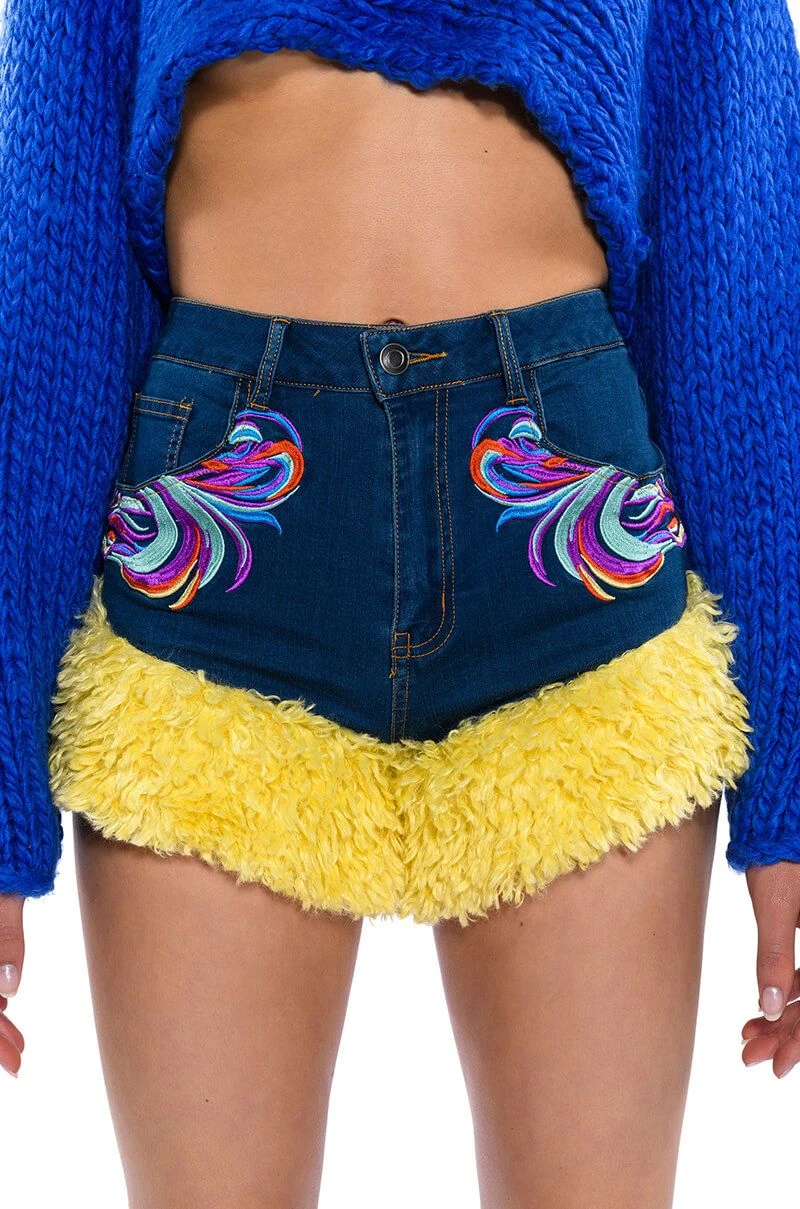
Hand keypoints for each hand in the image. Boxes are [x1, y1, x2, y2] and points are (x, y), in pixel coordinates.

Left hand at [742, 861, 799, 1077]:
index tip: (777, 1066)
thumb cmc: (781, 851)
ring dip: (784, 1019)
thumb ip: (774, 955)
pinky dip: (786, 996)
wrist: (781, 817)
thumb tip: (771, 1008)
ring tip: (748, 1038)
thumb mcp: (777, 903)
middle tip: (749, 1056)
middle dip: (787, 1035)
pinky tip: (760, 1014)